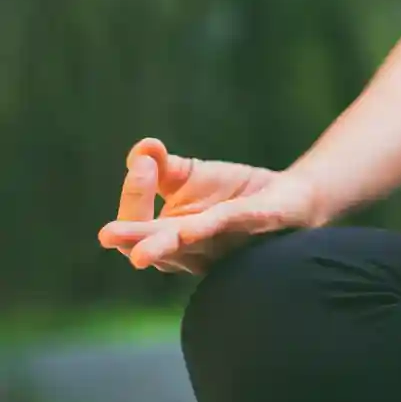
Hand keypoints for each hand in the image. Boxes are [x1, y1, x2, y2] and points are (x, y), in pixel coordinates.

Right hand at [98, 138, 322, 274]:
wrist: (292, 195)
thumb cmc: (236, 193)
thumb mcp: (191, 176)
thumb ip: (161, 166)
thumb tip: (141, 150)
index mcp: (174, 238)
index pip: (139, 226)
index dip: (134, 195)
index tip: (143, 162)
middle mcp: (196, 249)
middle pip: (159, 250)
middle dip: (135, 239)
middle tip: (107, 235)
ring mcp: (227, 242)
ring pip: (190, 248)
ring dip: (165, 244)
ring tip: (141, 252)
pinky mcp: (258, 223)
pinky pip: (233, 227)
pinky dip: (211, 227)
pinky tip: (192, 229)